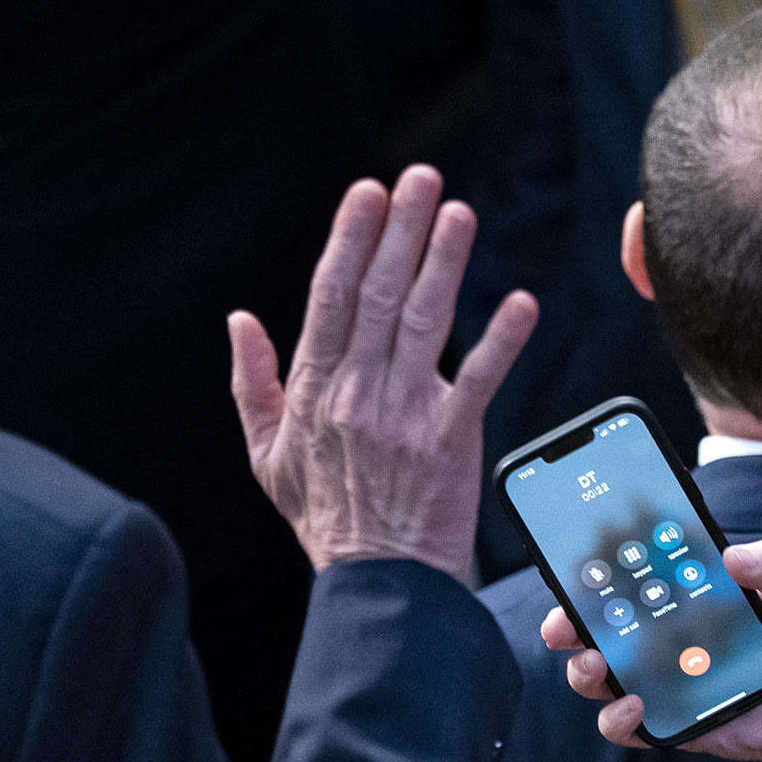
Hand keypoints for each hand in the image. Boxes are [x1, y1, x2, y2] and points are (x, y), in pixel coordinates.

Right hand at [229, 165, 538, 577]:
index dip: (351, 238)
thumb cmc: (325, 519)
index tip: (367, 193)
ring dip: (445, 262)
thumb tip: (240, 319)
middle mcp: (357, 391)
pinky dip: (501, 339)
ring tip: (459, 213)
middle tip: (420, 178)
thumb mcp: (266, 455)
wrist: (377, 583)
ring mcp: (405, 413)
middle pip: (379, 293)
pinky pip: (479, 379)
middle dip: (401, 229)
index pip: (331, 296)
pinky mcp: (452, 439)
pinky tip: (520, 302)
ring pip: (425, 321)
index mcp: (314, 388)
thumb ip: (252, 383)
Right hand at [540, 538, 761, 761]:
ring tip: (598, 665)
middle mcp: (656, 638)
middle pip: (591, 629)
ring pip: (596, 678)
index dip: (588, 570)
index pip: (621, 579)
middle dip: (566, 625)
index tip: (572, 561)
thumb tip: (734, 557)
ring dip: (584, 671)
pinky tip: (636, 706)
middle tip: (564, 625)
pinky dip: (618, 718)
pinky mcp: (665, 722)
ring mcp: (656, 681)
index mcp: (675, 598)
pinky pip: (624, 726)